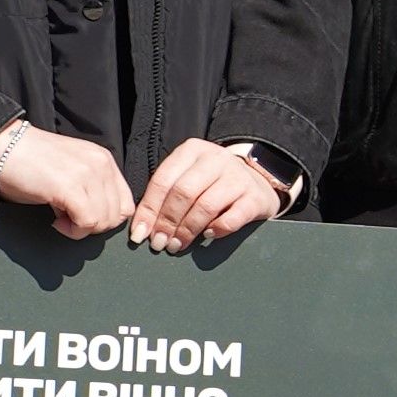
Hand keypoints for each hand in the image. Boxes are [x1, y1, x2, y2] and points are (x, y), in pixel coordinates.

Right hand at [0, 120, 137, 239]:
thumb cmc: (26, 162)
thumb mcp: (70, 172)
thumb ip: (89, 189)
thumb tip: (95, 218)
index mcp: (103, 160)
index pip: (125, 202)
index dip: (106, 218)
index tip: (83, 219)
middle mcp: (100, 164)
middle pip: (118, 215)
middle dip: (94, 227)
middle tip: (69, 221)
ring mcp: (87, 174)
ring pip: (104, 221)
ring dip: (82, 229)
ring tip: (60, 219)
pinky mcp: (70, 187)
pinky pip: (87, 221)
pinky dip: (73, 230)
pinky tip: (56, 221)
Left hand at [124, 139, 284, 253]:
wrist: (257, 182)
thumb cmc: (213, 184)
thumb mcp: (189, 178)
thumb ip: (167, 195)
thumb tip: (143, 228)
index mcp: (192, 151)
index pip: (164, 181)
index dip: (149, 209)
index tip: (140, 234)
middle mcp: (216, 159)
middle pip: (183, 193)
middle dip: (167, 222)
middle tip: (160, 243)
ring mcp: (238, 177)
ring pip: (205, 206)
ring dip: (187, 230)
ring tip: (178, 245)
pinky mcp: (255, 197)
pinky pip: (232, 218)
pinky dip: (216, 230)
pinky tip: (208, 236)